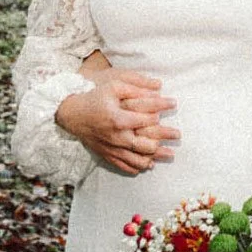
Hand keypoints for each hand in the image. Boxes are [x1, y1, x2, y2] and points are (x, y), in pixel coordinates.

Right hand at [56, 69, 178, 176]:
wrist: (72, 114)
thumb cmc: (94, 97)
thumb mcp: (113, 85)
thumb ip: (136, 86)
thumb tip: (158, 86)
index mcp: (119, 119)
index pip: (147, 119)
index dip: (162, 109)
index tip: (173, 103)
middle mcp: (116, 137)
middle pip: (145, 145)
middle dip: (164, 139)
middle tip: (178, 134)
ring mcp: (111, 148)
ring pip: (137, 159)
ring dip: (155, 157)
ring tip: (169, 154)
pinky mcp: (106, 154)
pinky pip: (124, 165)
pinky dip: (136, 167)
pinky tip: (148, 164)